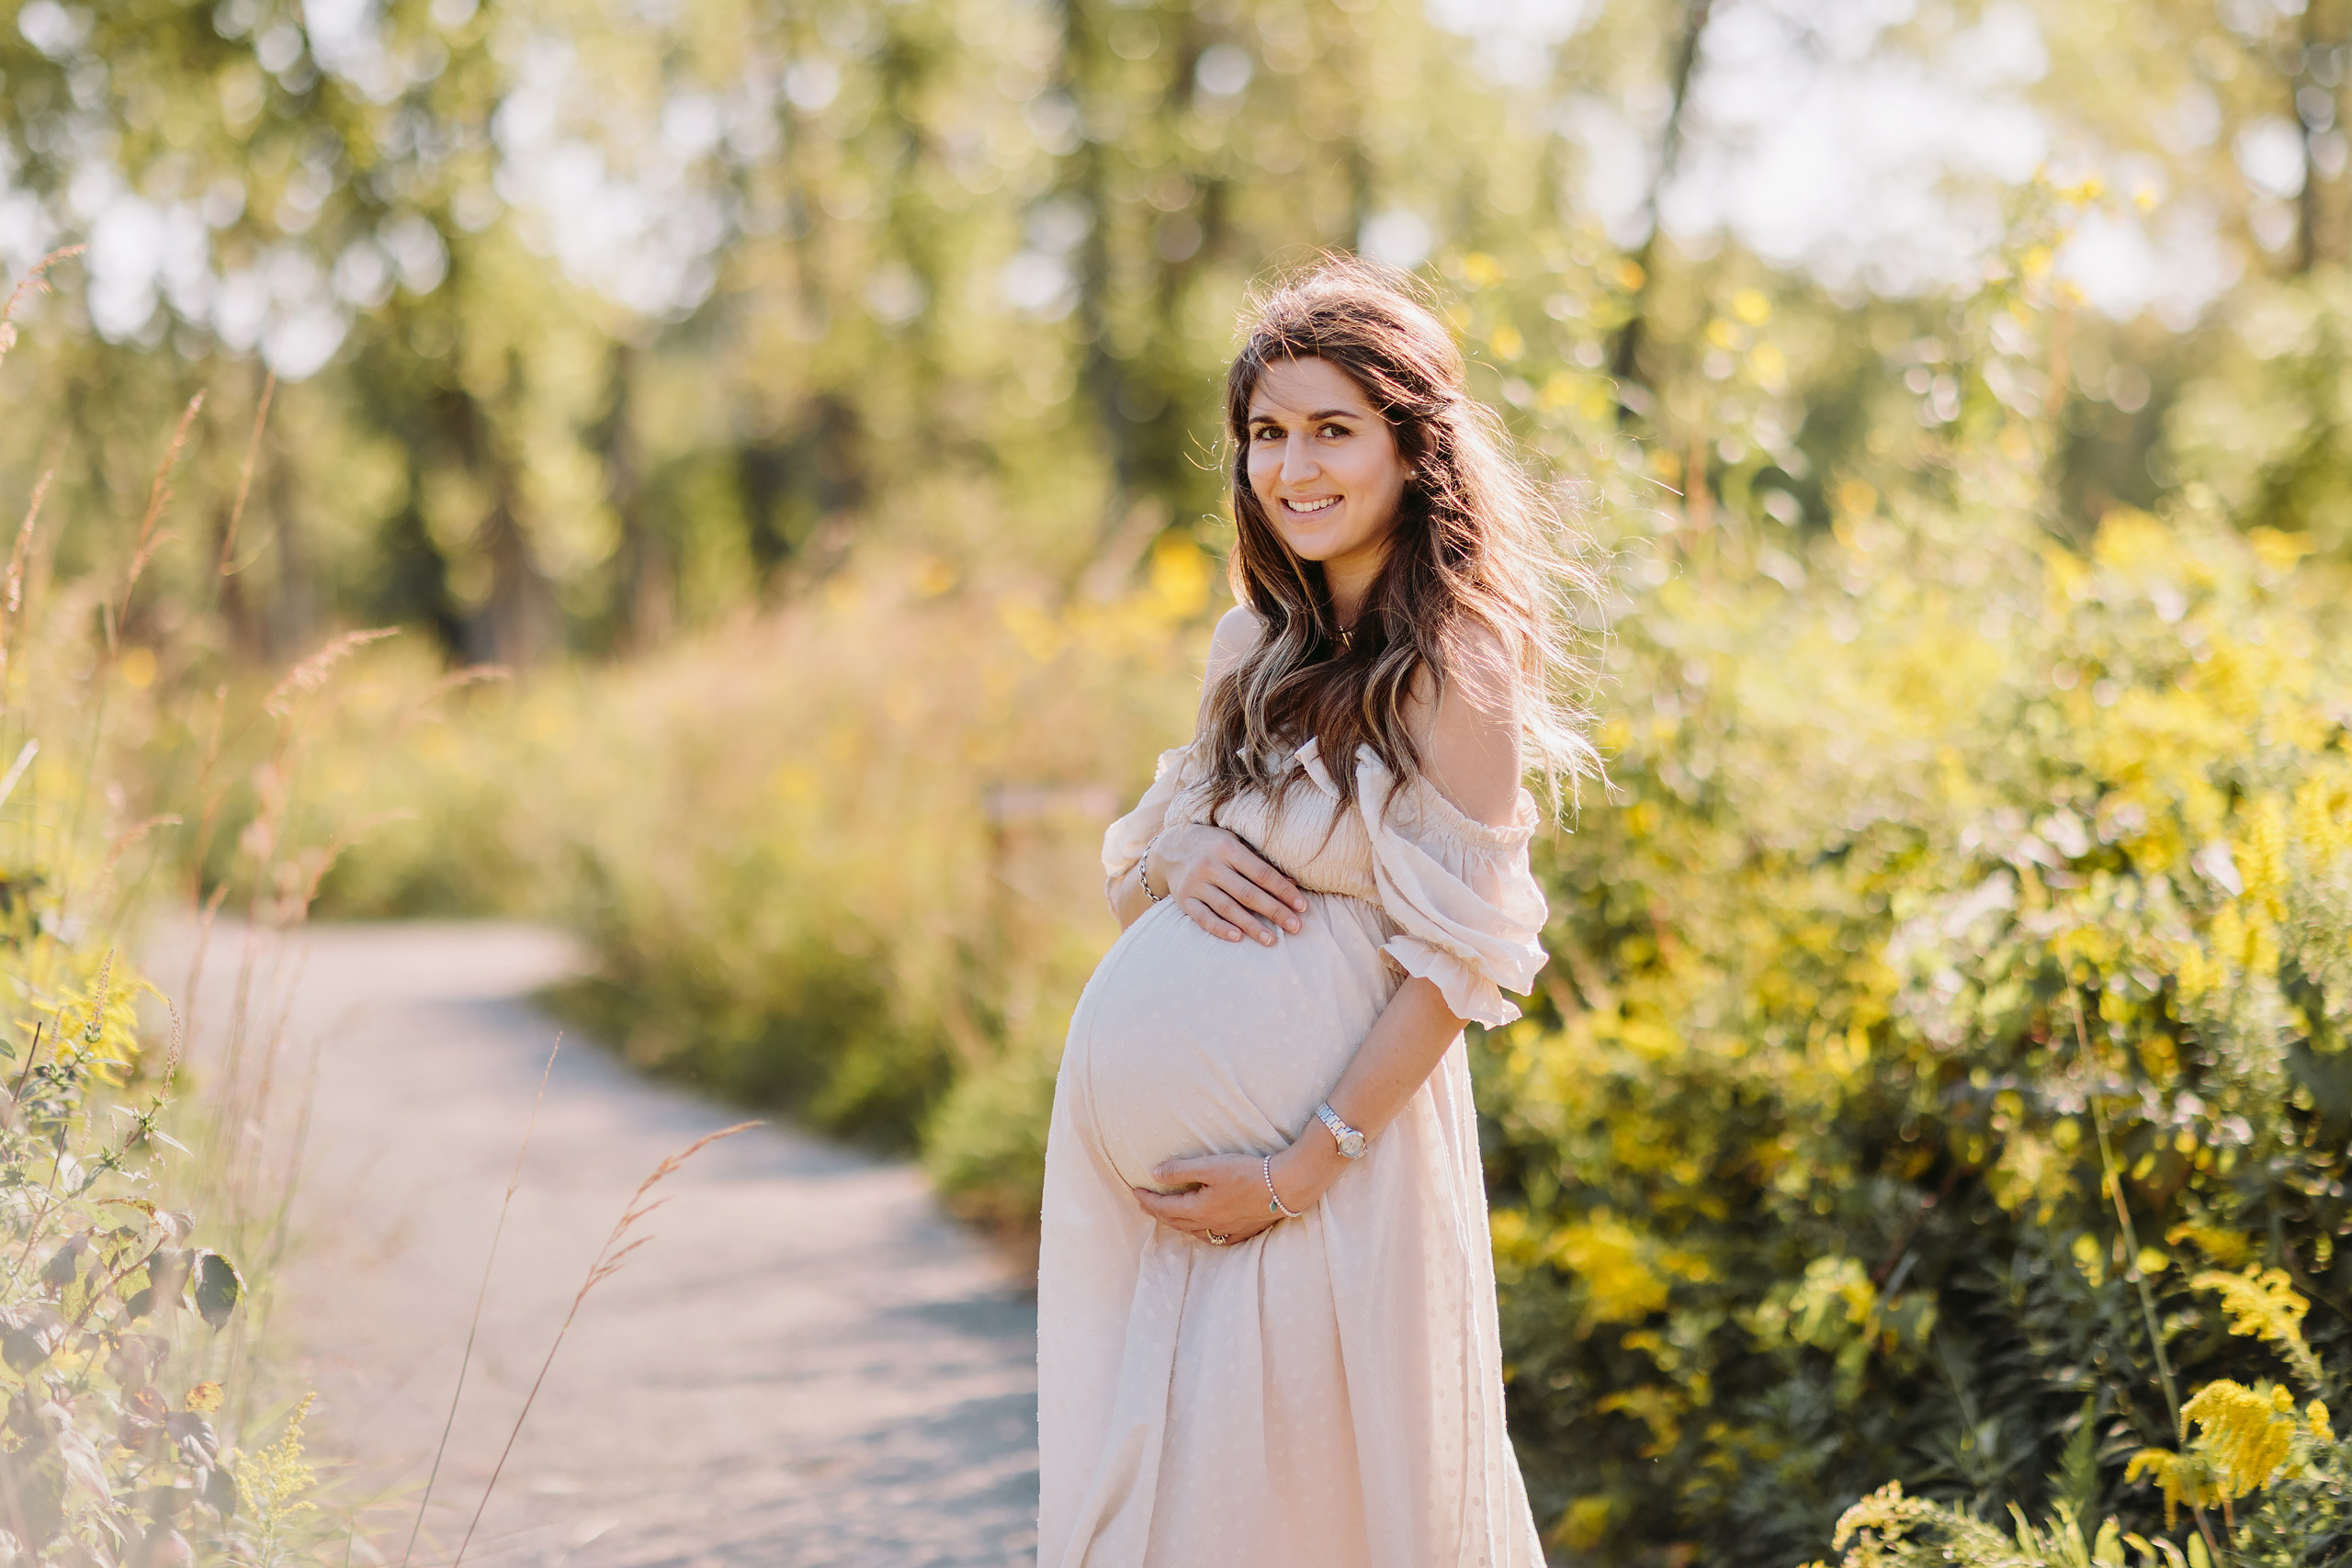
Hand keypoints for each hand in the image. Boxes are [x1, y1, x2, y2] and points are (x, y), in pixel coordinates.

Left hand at [1132, 1139, 1343, 1243]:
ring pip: (1192, 1231)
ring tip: (1166, 1214)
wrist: (1286, 1187)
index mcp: (1199, 1209)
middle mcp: (1210, 1225)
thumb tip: (1155, 1174)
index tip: (1134, 1190)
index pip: (1164, 1207)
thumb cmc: (1248, 1173)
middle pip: (1175, 1222)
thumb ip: (1181, 1170)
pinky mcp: (1243, 1232)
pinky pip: (1212, 1237)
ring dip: (1175, 1222)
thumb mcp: (1211, 1166)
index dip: (1147, 1199)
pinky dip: (1198, 1232)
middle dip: (1156, 1212)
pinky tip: (1200, 1229)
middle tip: (1143, 1202)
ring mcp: (1227, 1231)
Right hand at [1149, 822, 1306, 945]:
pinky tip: (1238, 938)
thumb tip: (1293, 883)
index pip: (1261, 873)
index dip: (1283, 891)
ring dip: (1251, 925)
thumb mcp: (1235, 844)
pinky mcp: (1184, 899)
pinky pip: (1203, 917)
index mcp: (1227, 848)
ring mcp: (1195, 883)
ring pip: (1227, 908)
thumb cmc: (1213, 845)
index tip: (1302, 907)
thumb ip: (1260, 862)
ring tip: (1271, 940)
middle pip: (1248, 893)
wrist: (1169, 847)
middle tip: (1295, 927)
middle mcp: (1210, 865)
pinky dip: (1220, 928)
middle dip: (1274, 911)